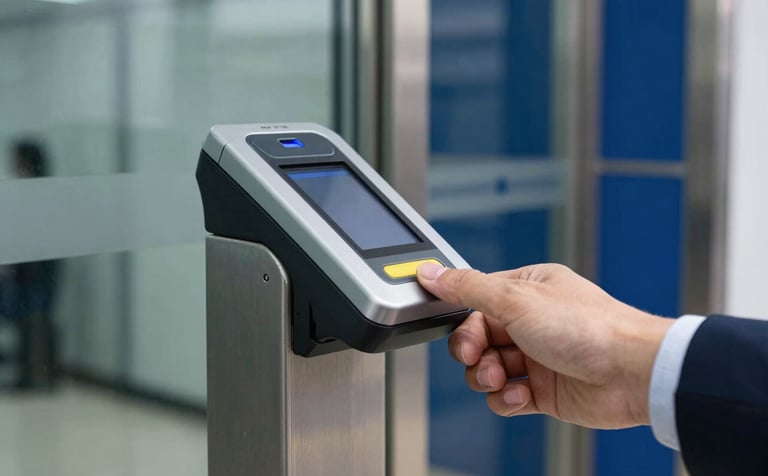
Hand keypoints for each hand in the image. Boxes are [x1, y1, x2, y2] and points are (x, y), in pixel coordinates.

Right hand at [417, 262, 672, 428]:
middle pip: (477, 337)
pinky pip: (506, 397)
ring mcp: (538, 357)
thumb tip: (432, 272)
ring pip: (487, 369)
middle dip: (471, 351)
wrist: (632, 374)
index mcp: (527, 289)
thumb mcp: (516, 298)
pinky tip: (520, 396)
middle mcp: (531, 322)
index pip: (475, 300)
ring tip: (501, 379)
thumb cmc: (588, 327)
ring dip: (486, 377)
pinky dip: (506, 399)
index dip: (460, 317)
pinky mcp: (544, 390)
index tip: (447, 325)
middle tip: (477, 356)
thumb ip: (467, 287)